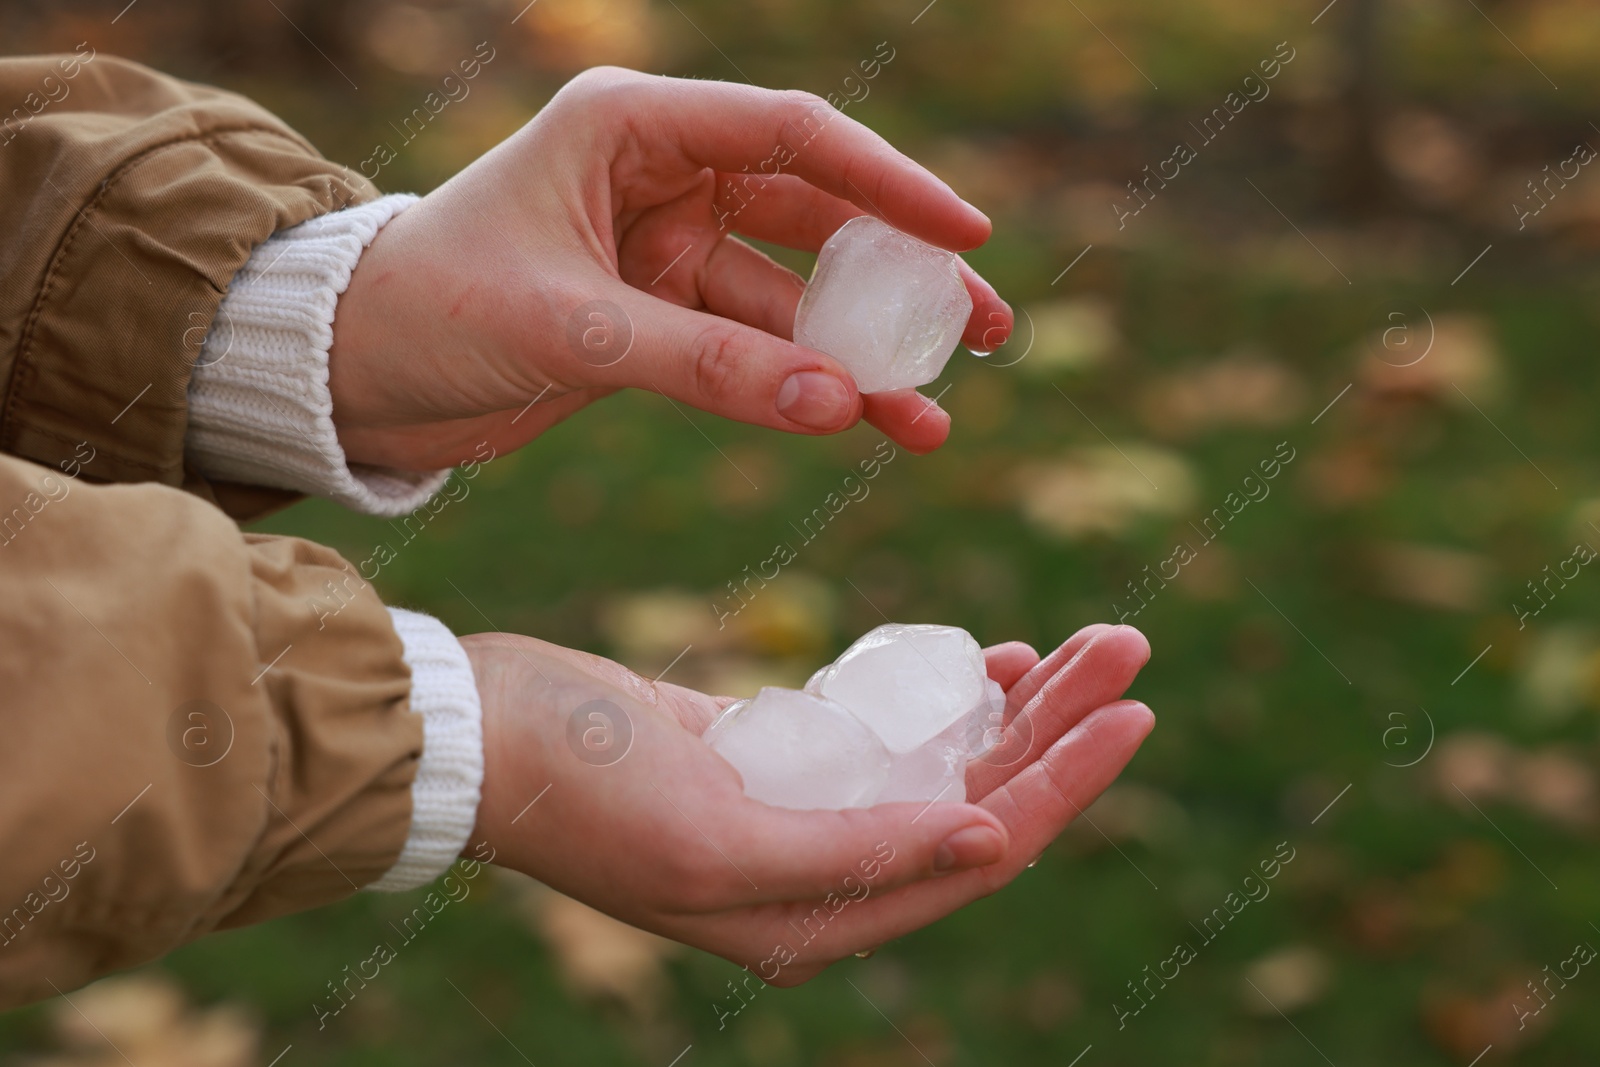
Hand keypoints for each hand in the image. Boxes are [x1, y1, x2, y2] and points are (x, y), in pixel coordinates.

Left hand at [328, 66, 1013, 470]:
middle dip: (901, 274)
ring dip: (861, 353)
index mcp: (630, 127)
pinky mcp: (661, 321)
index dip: (889, 183)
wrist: (348, 375)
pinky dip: (807, 387)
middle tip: (985, 327)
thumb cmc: (427, 312)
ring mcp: (668, 253)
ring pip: (794, 297)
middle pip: (816, 214)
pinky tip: (867, 425)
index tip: (966, 235)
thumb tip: (839, 402)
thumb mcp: (569, 329)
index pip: (790, 135)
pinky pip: (757, 351)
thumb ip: (704, 364)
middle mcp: (662, 178)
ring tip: (931, 412)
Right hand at [463, 623, 1151, 983]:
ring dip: (1016, 704)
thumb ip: (857, 854)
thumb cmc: (582, 784)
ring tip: (1086, 641)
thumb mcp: (719, 836)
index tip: (1132, 709)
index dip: (1064, 781)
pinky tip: (994, 663)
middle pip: (979, 797)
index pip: (979, 846)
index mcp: (818, 917)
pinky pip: (888, 733)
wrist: (480, 733)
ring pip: (944, 760)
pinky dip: (944, 697)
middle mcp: (824, 877)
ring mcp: (803, 813)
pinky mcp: (776, 757)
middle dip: (1059, 726)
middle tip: (1126, 643)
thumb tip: (987, 837)